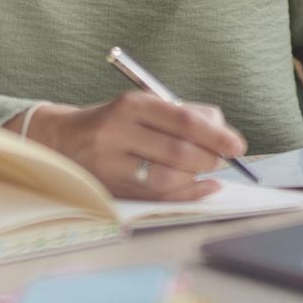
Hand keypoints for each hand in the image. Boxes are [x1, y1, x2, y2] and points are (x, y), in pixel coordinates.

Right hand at [4, 92, 247, 199]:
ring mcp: (112, 164)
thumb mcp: (143, 105)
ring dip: (198, 176)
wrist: (65, 140)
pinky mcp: (112, 189)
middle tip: (227, 158)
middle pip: (176, 151)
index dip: (216, 134)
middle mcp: (118, 133)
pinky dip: (188, 194)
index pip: (182, 120)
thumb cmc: (116, 120)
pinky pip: (157, 197)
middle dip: (210, 157)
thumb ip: (183, 114)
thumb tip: (222, 130)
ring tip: (210, 169)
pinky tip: (205, 186)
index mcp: (130, 105)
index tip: (238, 144)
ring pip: (166, 178)